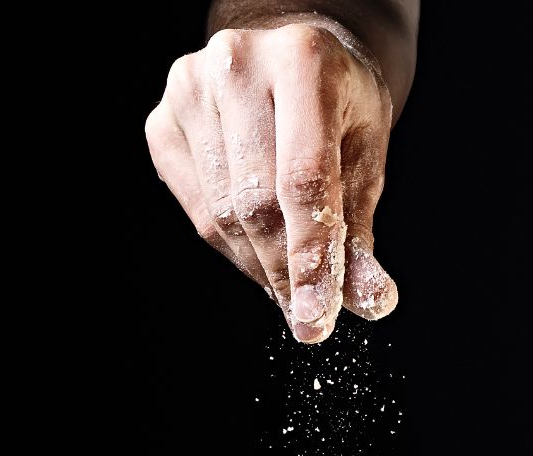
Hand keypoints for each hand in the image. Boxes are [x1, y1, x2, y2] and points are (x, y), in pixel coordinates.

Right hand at [146, 23, 397, 342]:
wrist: (292, 60)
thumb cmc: (339, 109)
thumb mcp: (367, 156)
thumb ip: (360, 229)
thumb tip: (370, 302)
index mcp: (304, 62)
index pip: (304, 180)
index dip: (311, 256)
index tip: (318, 316)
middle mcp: (238, 65)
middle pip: (258, 204)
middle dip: (287, 273)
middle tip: (310, 317)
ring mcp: (190, 91)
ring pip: (223, 216)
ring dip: (261, 267)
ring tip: (292, 285)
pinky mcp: (162, 122)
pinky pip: (196, 211)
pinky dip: (233, 248)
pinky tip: (260, 253)